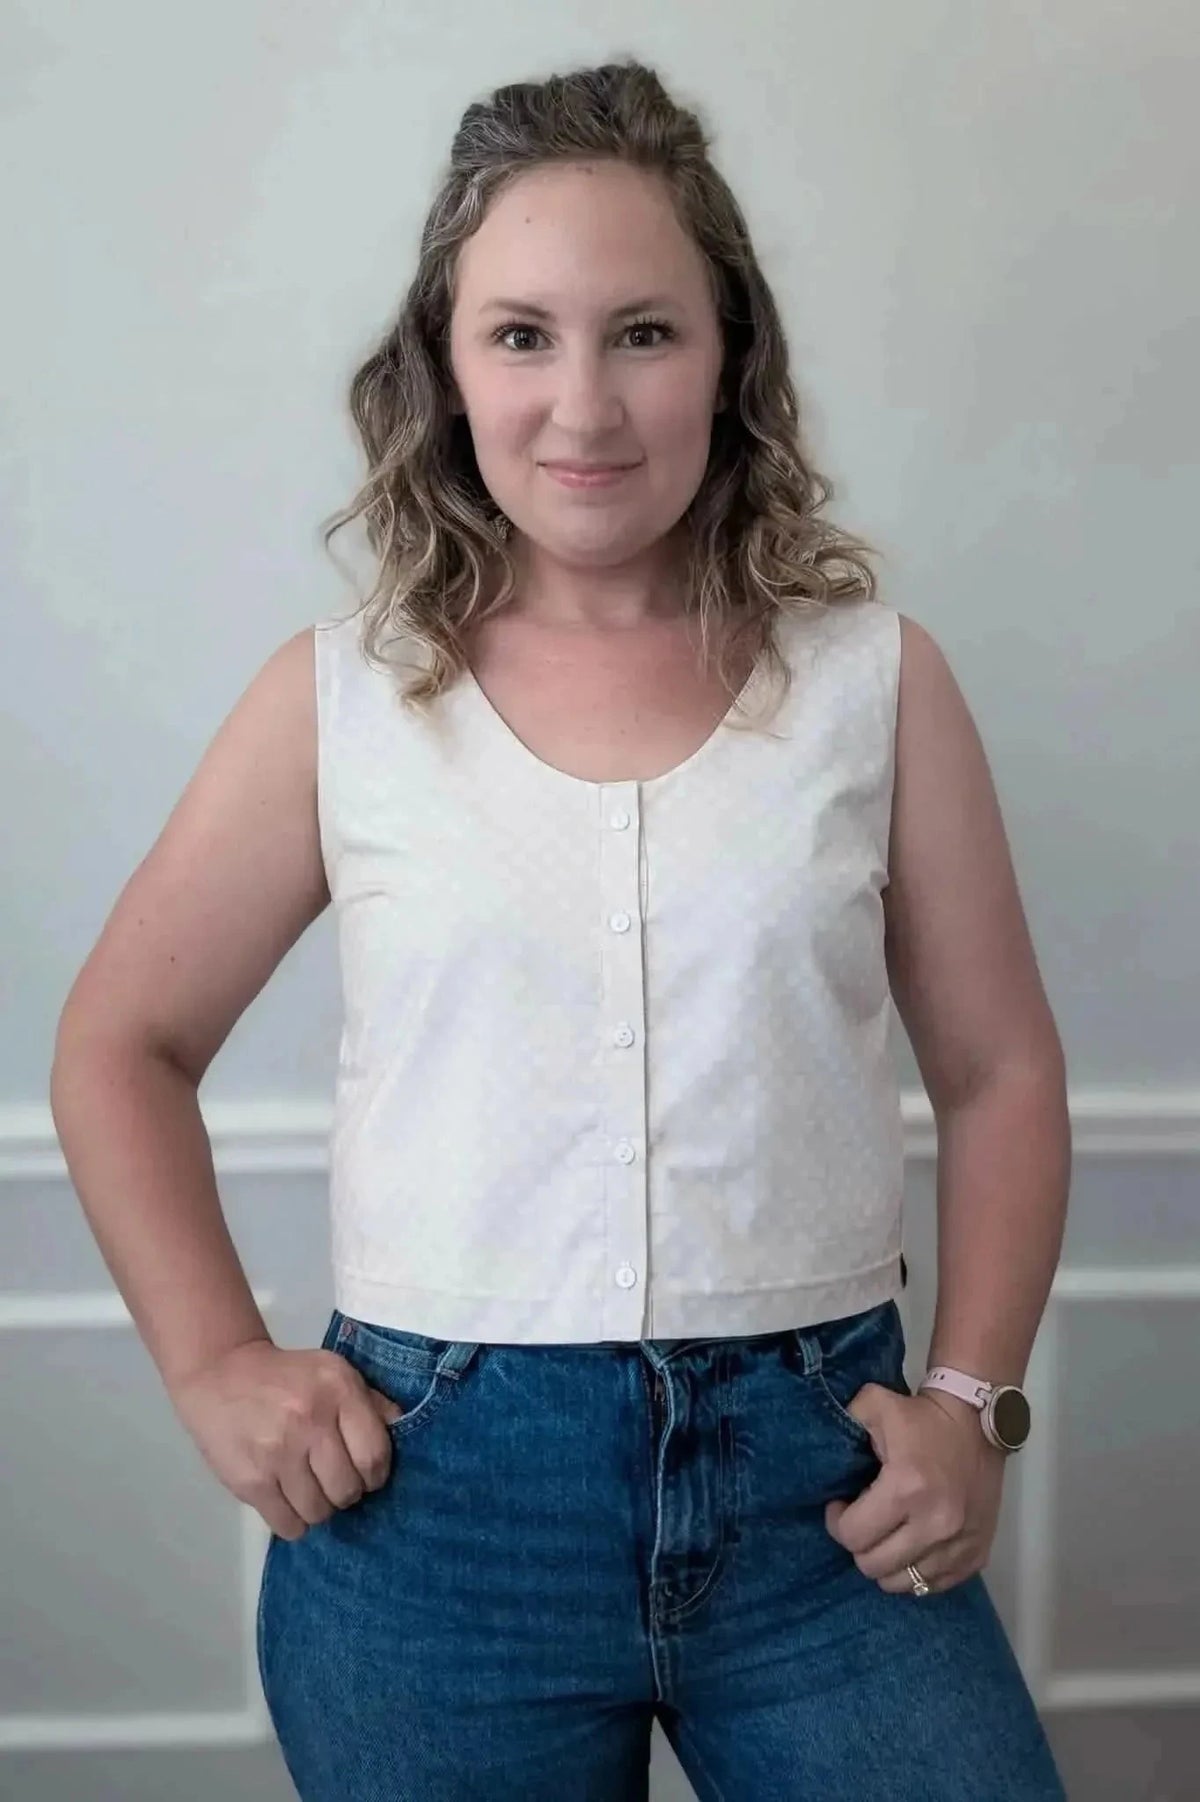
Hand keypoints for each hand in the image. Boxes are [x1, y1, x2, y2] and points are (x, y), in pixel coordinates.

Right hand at [169, 1337, 403, 1540]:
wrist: (221, 1374)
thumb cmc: (287, 1376)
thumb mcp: (333, 1372)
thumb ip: (371, 1402)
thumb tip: (403, 1429)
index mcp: (338, 1391)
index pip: (374, 1455)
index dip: (375, 1475)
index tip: (366, 1474)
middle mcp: (310, 1422)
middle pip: (347, 1490)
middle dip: (346, 1493)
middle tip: (334, 1482)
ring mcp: (278, 1454)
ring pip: (319, 1512)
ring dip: (320, 1508)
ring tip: (309, 1489)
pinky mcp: (250, 1481)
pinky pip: (288, 1525)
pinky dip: (294, 1521)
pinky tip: (289, 1500)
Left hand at [824, 1384, 1007, 1594]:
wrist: (982, 1420)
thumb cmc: (924, 1415)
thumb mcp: (874, 1403)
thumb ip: (845, 1422)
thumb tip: (825, 1453)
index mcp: (906, 1488)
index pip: (853, 1536)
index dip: (837, 1522)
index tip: (841, 1506)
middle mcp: (935, 1524)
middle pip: (874, 1566)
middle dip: (860, 1544)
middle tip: (863, 1521)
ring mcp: (959, 1544)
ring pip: (904, 1583)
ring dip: (888, 1562)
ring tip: (888, 1535)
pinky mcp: (977, 1555)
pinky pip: (934, 1585)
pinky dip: (918, 1570)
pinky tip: (913, 1544)